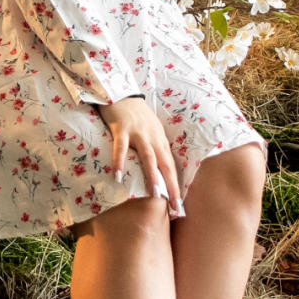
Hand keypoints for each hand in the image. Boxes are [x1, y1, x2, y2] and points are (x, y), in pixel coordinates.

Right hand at [98, 96, 185, 216]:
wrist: (121, 92)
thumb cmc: (135, 115)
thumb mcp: (150, 131)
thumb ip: (154, 148)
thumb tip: (158, 172)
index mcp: (160, 140)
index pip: (171, 166)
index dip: (177, 186)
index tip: (180, 206)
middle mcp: (153, 137)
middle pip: (165, 164)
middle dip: (172, 186)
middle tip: (176, 207)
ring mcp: (138, 133)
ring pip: (148, 157)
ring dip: (152, 175)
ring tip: (156, 194)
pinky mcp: (122, 128)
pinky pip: (121, 147)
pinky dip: (120, 162)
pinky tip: (118, 176)